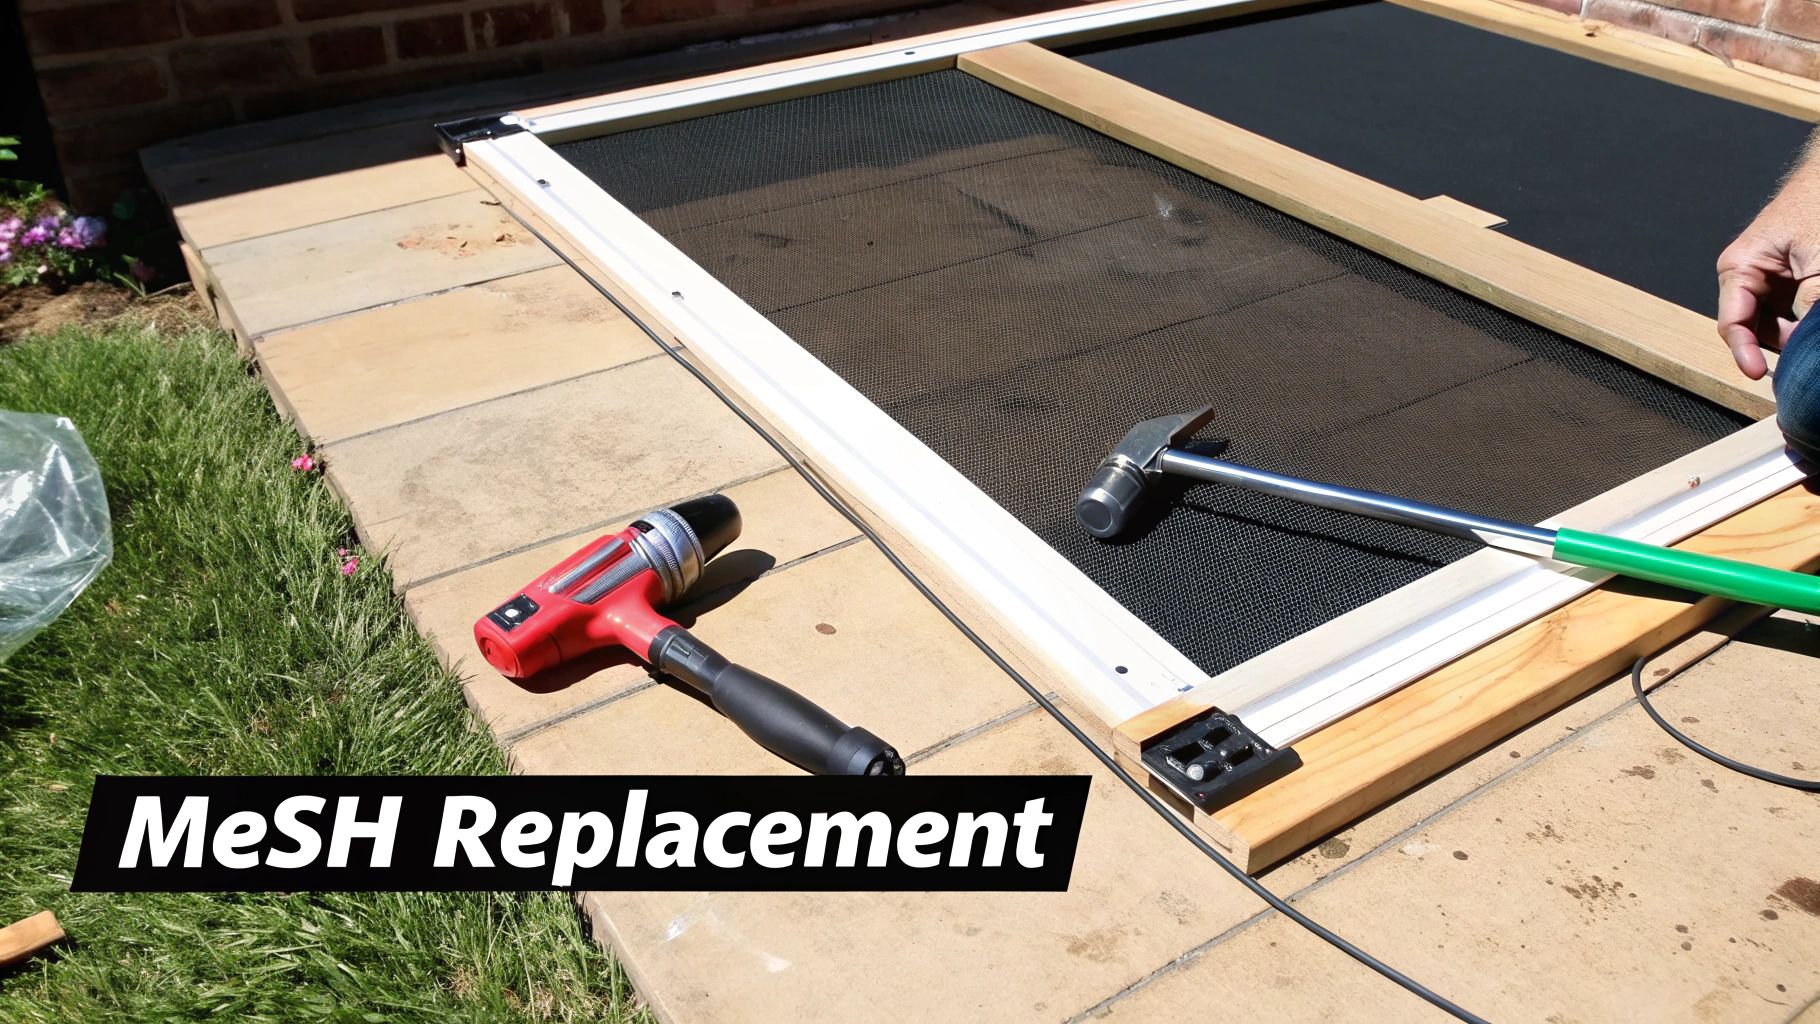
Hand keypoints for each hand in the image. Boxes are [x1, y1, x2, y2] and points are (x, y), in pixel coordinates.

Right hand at [1716, 180, 1819, 379]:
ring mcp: (1772, 281)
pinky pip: (1796, 314)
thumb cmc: (1819, 201)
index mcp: (1739, 268)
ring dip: (1798, 333)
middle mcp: (1749, 277)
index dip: (1745, 353)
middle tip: (1805, 353)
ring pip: (1779, 326)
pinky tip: (1815, 319)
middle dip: (1782, 345)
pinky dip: (1807, 321)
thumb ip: (1811, 302)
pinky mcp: (1794, 283)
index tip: (1759, 375)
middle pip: (1755, 330)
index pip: (1733, 323)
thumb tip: (1807, 345)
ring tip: (1814, 330)